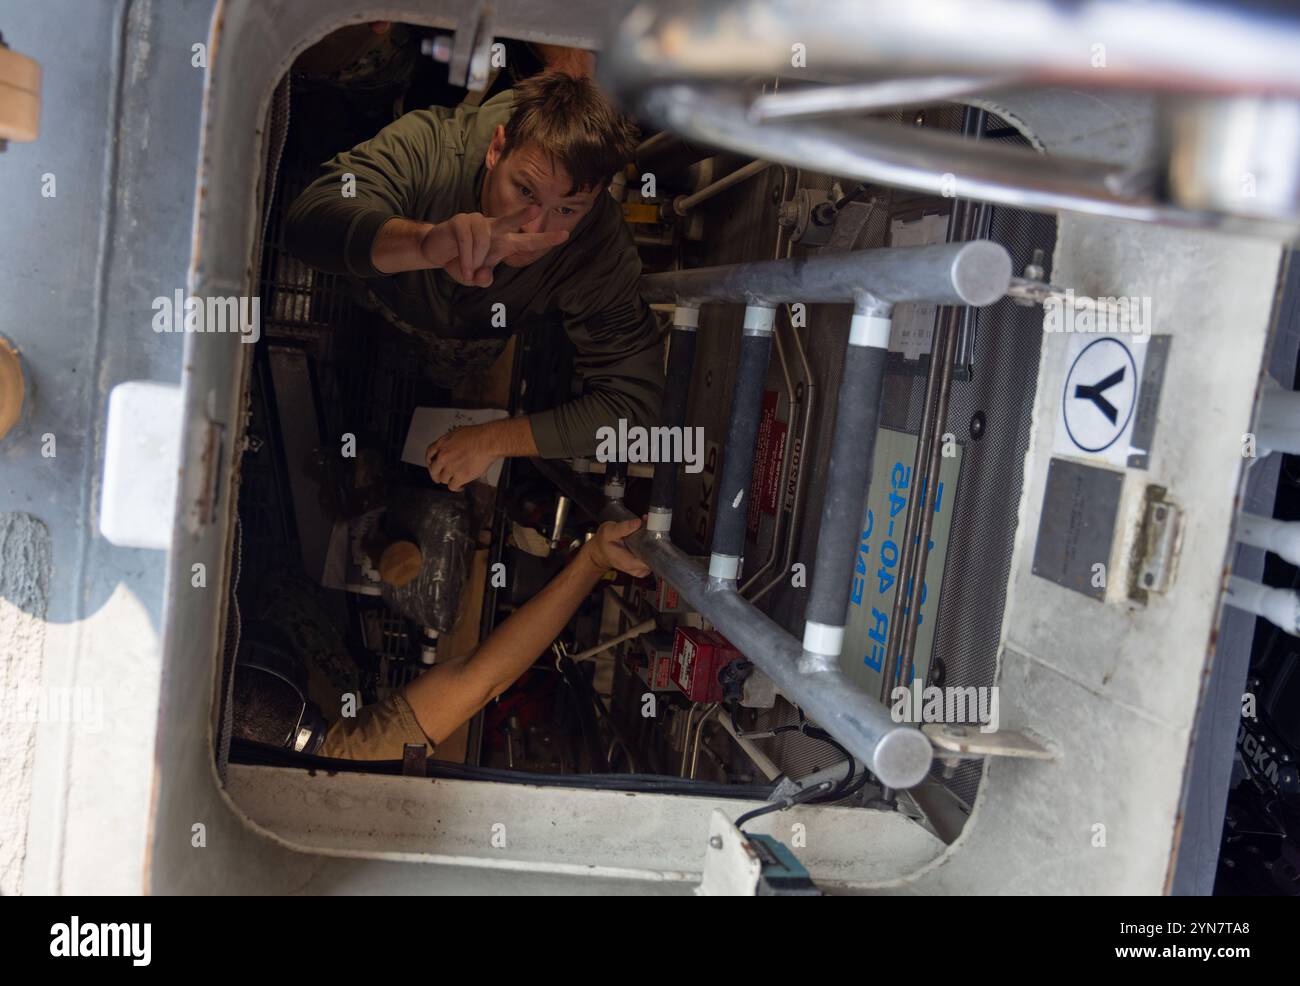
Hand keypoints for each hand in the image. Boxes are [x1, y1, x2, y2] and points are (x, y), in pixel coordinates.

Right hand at [421, 205, 568, 286]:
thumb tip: (485, 276)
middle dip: (523, 215)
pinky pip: (467, 241)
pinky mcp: (459, 221)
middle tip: (538, 209)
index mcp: (502, 241)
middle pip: (510, 221)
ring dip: (475, 260)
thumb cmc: (461, 262)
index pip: (526, 241)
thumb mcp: (474, 277)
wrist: (435, 252)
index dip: (545, 239)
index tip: (565, 234)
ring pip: (482, 239)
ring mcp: (476, 222)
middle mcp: (492, 228)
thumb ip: (484, 279)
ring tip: (468, 271)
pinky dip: (465, 258)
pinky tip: (463, 268)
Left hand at [425, 424, 499, 490]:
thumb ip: (450, 443)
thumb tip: (451, 448)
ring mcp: (450, 467)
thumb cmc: (479, 436)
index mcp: (442, 444)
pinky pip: (452, 486)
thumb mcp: (458, 433)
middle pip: (433, 470)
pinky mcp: (459, 477)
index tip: (432, 465)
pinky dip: (456, 488)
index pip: (429, 454)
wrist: (488, 442)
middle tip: (440, 478)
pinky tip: (461, 486)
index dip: (430, 462)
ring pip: (443, 479)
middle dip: (436, 475)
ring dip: (449, 480)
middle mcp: (443, 456)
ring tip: (455, 481)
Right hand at [584, 517, 650, 577]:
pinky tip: (646, 537)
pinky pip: (651, 559)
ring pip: (655, 559)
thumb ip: (623, 528)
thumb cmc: (603, 542)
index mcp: (629, 562)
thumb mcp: (609, 531)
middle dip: (656, 543)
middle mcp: (636, 569)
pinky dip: (651, 548)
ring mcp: (639, 569)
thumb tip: (638, 522)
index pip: (651, 561)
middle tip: (652, 528)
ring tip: (648, 531)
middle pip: (655, 560)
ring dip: (654, 545)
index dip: (657, 547)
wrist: (599, 551)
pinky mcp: (641, 567)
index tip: (656, 534)